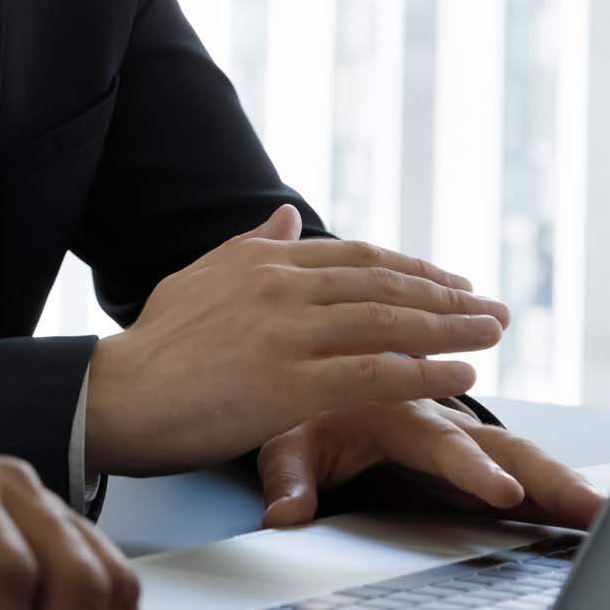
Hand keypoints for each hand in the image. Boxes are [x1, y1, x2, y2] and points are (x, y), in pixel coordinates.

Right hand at [85, 206, 507, 477]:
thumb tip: (285, 216)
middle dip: (447, 295)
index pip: (355, 256)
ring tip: (492, 333)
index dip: (411, 268)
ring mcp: (287, 334)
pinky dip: (425, 372)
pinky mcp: (291, 384)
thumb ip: (249, 246)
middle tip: (493, 307)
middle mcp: (279, 286)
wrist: (115, 394)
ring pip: (388, 323)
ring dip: (451, 328)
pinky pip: (375, 374)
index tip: (451, 281)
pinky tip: (460, 373)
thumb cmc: (153, 346)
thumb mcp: (199, 277)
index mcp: (260, 260)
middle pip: (383, 284)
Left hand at [258, 400, 607, 530]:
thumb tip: (284, 519)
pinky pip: (516, 457)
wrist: (318, 355)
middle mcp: (438, 418)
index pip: (442, 445)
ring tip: (608, 513)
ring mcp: (459, 431)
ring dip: (564, 479)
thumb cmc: (303, 404)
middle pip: (502, 447)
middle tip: (596, 511)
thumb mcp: (286, 443)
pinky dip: (555, 477)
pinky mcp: (468, 441)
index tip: (506, 493)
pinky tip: (592, 505)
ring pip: (519, 450)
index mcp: (397, 414)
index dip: (473, 470)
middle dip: (550, 479)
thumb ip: (290, 479)